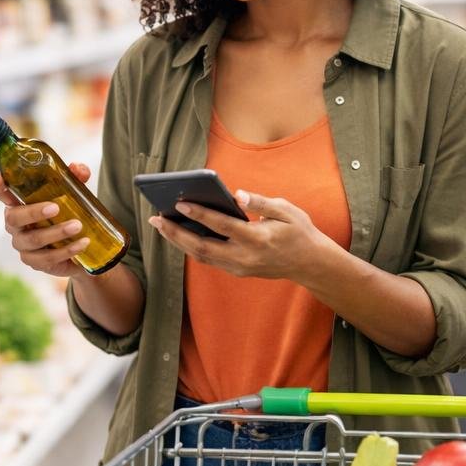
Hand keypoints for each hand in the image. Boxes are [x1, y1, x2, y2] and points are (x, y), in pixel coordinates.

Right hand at [0, 165, 93, 277]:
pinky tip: (82, 244)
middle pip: (13, 218)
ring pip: (33, 239)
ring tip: (77, 226)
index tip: (0, 180)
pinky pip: (47, 258)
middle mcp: (15, 224)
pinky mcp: (34, 261)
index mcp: (18, 203)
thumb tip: (78, 169)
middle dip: (34, 212)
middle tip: (56, 208)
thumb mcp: (72, 194)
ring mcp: (22, 244)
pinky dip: (67, 250)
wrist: (78, 248)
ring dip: (56, 232)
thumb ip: (75, 178)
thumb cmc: (67, 215)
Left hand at [147, 190, 330, 279]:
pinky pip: (208, 259)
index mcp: (258, 239)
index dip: (200, 214)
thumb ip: (261, 203)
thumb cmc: (298, 231)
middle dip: (176, 233)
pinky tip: (178, 233)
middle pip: (202, 246)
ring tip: (160, 224)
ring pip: (201, 255)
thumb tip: (237, 195)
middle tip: (155, 218)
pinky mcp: (236, 271)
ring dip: (178, 240)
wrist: (310, 264)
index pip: (222, 226)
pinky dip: (191, 246)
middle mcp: (245, 256)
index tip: (180, 203)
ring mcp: (239, 267)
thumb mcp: (287, 211)